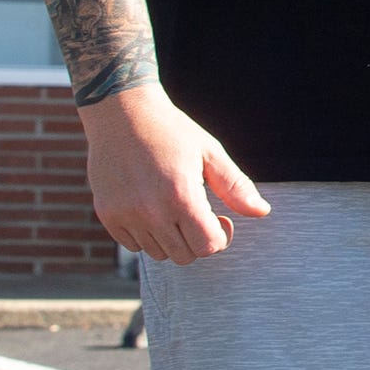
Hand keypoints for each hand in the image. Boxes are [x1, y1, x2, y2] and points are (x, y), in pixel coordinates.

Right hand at [79, 81, 267, 263]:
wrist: (122, 113)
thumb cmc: (171, 131)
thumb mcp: (209, 152)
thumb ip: (235, 186)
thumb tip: (262, 211)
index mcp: (180, 196)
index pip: (208, 246)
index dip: (220, 236)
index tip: (219, 218)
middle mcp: (150, 211)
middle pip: (185, 256)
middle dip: (198, 240)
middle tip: (198, 214)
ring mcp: (125, 215)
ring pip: (158, 254)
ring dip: (172, 239)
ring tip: (173, 207)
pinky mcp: (107, 215)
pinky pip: (133, 246)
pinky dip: (146, 235)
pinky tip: (151, 208)